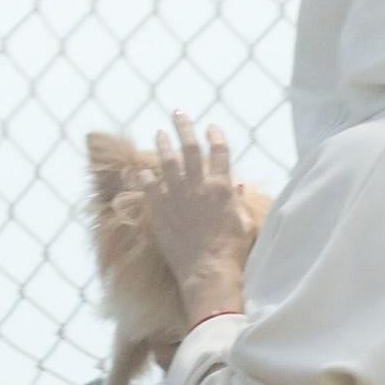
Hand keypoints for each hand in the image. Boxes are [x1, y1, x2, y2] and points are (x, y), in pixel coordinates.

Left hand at [142, 113, 258, 324]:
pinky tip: (141, 170)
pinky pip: (149, 187)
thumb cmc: (231, 250)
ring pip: (167, 161)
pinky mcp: (160, 211)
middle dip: (184, 127)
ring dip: (163, 144)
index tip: (211, 126)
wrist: (208, 271)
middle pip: (190, 148)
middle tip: (178, 113)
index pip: (219, 151)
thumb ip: (238, 201)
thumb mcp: (243, 223)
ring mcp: (176, 197)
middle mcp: (198, 186)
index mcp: (221, 187)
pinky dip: (145, 177)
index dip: (215, 135)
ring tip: (159, 133)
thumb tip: (238, 186)